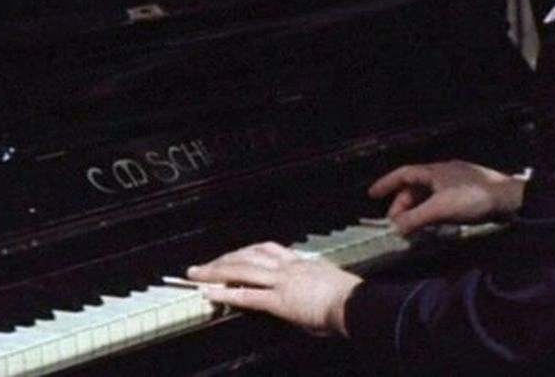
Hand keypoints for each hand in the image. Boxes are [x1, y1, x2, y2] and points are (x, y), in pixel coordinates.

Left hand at [186, 242, 361, 336]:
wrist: (357, 303)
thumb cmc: (350, 298)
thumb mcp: (329, 283)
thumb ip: (313, 283)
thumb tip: (308, 293)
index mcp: (302, 263)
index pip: (268, 251)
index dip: (247, 252)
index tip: (234, 255)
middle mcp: (289, 267)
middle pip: (250, 255)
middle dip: (224, 258)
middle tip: (204, 263)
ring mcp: (282, 282)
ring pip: (242, 270)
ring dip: (216, 271)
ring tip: (197, 273)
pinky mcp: (279, 301)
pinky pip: (247, 295)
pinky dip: (225, 293)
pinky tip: (210, 293)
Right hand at [369, 160, 525, 234]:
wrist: (509, 198)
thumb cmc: (473, 198)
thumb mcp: (440, 209)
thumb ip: (415, 218)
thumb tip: (396, 228)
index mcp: (434, 170)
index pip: (403, 173)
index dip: (386, 183)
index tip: (372, 194)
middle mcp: (443, 173)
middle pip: (415, 187)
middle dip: (402, 205)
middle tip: (396, 224)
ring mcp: (456, 182)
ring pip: (428, 195)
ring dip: (417, 211)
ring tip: (412, 228)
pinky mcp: (468, 194)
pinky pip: (441, 201)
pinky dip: (431, 213)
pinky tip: (432, 225)